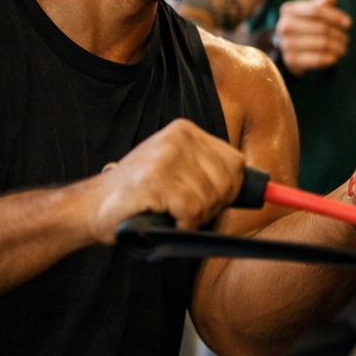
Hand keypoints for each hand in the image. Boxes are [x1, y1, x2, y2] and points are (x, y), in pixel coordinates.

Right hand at [88, 119, 244, 242]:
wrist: (91, 207)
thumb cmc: (140, 197)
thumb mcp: (178, 173)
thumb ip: (211, 174)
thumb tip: (265, 191)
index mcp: (187, 131)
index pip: (236, 163)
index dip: (228, 191)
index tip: (208, 202)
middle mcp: (179, 137)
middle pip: (228, 181)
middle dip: (212, 206)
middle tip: (182, 210)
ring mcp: (167, 156)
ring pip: (210, 198)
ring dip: (193, 217)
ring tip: (167, 211)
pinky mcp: (156, 179)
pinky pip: (192, 210)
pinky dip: (182, 223)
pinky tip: (162, 216)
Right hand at [275, 0, 350, 75]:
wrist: (288, 48)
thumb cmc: (305, 24)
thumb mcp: (311, 10)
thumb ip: (322, 3)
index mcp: (289, 10)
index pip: (317, 10)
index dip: (335, 16)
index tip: (349, 24)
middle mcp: (284, 26)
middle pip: (321, 28)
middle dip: (338, 34)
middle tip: (346, 39)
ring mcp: (286, 44)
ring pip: (322, 44)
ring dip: (337, 47)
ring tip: (343, 48)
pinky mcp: (291, 60)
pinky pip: (318, 59)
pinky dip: (330, 58)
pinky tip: (335, 57)